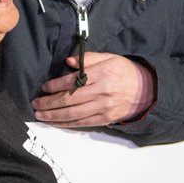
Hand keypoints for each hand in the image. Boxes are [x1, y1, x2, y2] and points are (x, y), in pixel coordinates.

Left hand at [32, 52, 153, 126]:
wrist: (147, 91)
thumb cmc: (126, 72)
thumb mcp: (110, 58)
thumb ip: (89, 59)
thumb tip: (69, 62)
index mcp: (102, 74)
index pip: (73, 81)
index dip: (55, 85)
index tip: (44, 87)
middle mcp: (101, 92)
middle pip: (69, 99)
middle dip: (49, 103)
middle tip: (36, 103)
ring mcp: (103, 107)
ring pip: (73, 114)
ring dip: (54, 116)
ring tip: (40, 115)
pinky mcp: (105, 119)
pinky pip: (82, 123)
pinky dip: (66, 124)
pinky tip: (55, 122)